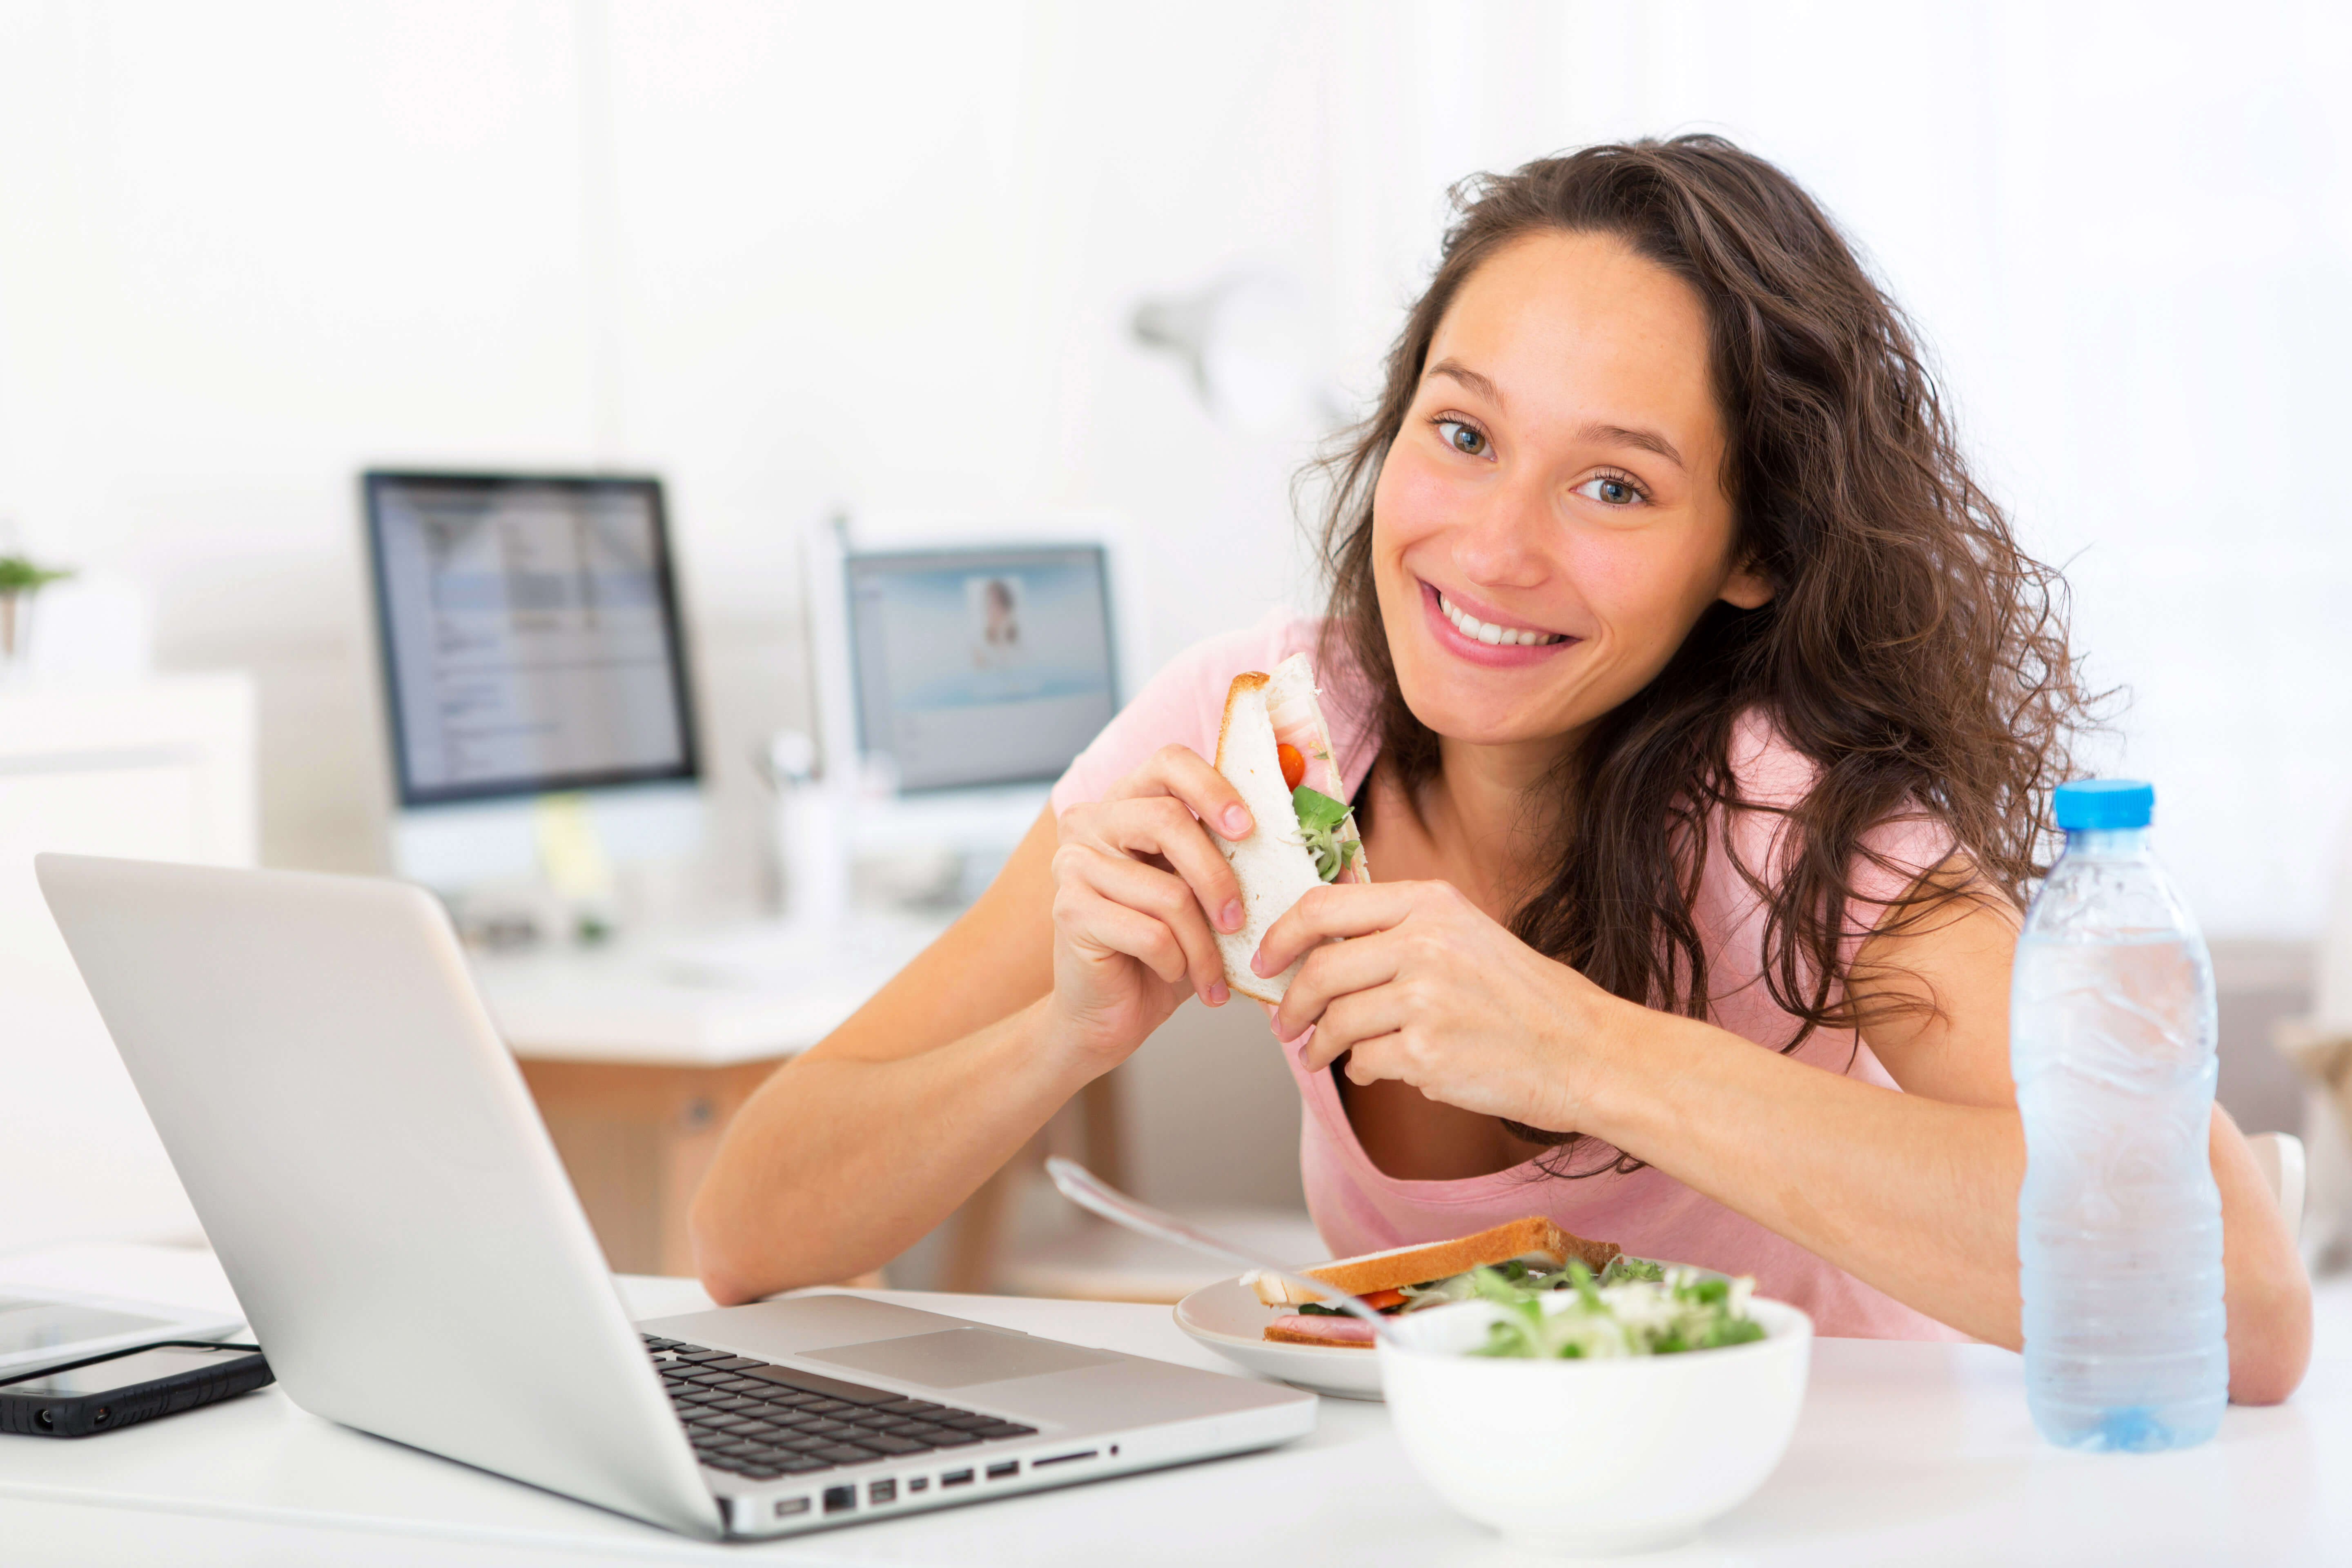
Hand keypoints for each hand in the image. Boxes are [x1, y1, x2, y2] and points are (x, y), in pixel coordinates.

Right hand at [1045, 745, 1253, 1071]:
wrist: (1109, 1014)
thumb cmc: (1165, 950)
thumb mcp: (1204, 894)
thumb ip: (1232, 851)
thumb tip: (1302, 808)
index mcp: (1127, 804)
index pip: (1170, 762)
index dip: (1214, 788)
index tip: (1248, 828)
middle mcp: (1091, 822)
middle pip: (1169, 819)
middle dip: (1218, 878)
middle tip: (1238, 922)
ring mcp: (1073, 864)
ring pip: (1168, 891)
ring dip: (1204, 944)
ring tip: (1213, 974)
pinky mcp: (1069, 910)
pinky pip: (1150, 932)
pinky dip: (1177, 963)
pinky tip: (1175, 977)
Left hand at [1259, 880, 1632, 1131]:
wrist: (1584, 1051)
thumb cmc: (1525, 998)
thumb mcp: (1466, 934)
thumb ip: (1398, 931)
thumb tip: (1318, 947)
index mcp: (1431, 903)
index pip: (1323, 906)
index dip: (1281, 936)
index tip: (1265, 961)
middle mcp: (1425, 943)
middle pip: (1319, 969)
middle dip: (1289, 1004)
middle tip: (1283, 1024)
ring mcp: (1425, 999)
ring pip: (1335, 1021)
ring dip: (1318, 1045)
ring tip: (1321, 1055)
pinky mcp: (1427, 1054)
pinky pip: (1364, 1063)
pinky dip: (1363, 1071)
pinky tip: (1382, 1070)